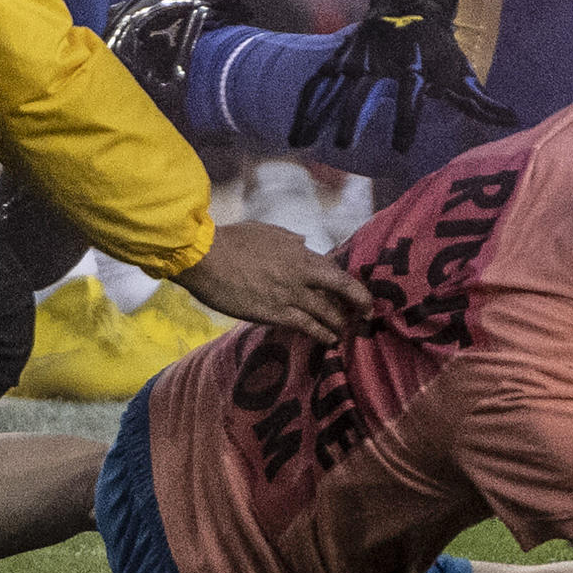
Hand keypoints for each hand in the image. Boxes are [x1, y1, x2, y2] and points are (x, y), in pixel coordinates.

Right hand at [176, 222, 373, 344]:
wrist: (205, 257)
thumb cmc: (231, 240)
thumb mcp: (265, 231)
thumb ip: (288, 239)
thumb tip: (304, 242)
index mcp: (298, 251)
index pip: (335, 270)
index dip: (351, 284)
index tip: (360, 294)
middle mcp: (299, 274)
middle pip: (340, 290)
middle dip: (358, 304)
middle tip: (367, 315)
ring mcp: (288, 295)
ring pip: (326, 313)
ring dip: (339, 324)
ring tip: (346, 332)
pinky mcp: (274, 314)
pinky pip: (307, 327)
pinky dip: (322, 334)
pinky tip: (329, 341)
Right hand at [290, 0, 514, 154]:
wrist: (410, 1)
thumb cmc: (439, 47)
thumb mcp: (461, 71)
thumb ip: (481, 101)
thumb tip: (514, 119)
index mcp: (413, 66)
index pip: (409, 94)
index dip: (405, 120)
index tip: (399, 149)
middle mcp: (381, 61)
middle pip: (363, 90)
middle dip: (352, 117)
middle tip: (343, 146)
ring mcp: (356, 58)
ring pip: (332, 86)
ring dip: (318, 114)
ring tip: (300, 143)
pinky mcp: (340, 58)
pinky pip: (318, 83)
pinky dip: (305, 106)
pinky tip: (294, 134)